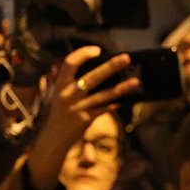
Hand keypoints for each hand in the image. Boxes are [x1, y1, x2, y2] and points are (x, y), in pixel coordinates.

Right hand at [25, 46, 138, 189]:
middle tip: (126, 58)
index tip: (97, 50)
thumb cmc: (60, 113)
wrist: (53, 138)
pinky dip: (114, 104)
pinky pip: (103, 110)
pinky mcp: (84, 120)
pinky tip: (125, 100)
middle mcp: (67, 95)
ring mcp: (76, 108)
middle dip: (110, 66)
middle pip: (92, 77)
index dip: (83, 54)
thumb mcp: (59, 95)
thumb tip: (98, 69)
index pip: (69, 63)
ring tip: (136, 81)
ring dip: (121, 87)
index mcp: (60, 85)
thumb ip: (71, 82)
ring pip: (102, 95)